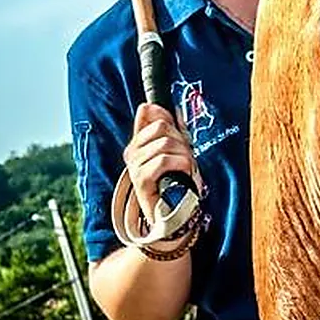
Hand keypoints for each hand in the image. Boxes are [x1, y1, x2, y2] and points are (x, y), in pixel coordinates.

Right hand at [122, 102, 197, 220]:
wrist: (173, 213)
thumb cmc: (175, 182)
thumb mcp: (174, 151)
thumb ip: (169, 129)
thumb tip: (160, 106)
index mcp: (138, 143)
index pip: (149, 112)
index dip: (169, 116)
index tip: (180, 131)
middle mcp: (132, 152)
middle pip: (162, 126)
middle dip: (182, 139)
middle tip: (187, 157)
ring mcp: (134, 166)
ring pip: (166, 143)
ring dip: (185, 155)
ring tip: (186, 168)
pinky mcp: (141, 180)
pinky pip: (164, 160)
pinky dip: (181, 164)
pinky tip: (183, 173)